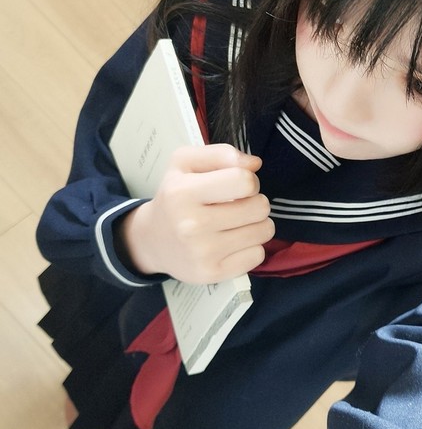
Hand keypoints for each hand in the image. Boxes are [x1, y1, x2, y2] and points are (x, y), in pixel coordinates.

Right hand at [119, 144, 274, 282]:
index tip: (238, 186)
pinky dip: (250, 247)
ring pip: (264, 231)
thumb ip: (221, 154)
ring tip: (237, 223)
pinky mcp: (213, 274)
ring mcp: (203, 253)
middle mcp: (191, 225)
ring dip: (257, 224)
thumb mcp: (185, 163)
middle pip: (259, 207)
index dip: (249, 180)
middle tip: (238, 206)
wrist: (151, 240)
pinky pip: (257, 255)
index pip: (244, 181)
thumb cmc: (174, 196)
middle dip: (255, 202)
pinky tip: (233, 242)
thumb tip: (255, 164)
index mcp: (183, 192)